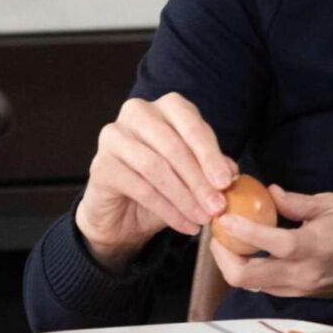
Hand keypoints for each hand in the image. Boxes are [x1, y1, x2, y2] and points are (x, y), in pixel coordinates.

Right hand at [77, 92, 234, 268]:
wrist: (122, 213)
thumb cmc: (164, 184)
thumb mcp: (195, 174)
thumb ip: (213, 168)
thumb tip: (232, 173)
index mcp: (167, 107)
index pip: (193, 126)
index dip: (211, 156)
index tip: (226, 183)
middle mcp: (137, 113)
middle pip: (174, 147)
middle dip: (199, 180)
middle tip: (217, 207)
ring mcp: (114, 136)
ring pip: (156, 168)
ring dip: (184, 197)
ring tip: (203, 218)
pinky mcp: (100, 165)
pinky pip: (140, 188)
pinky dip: (167, 210)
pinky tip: (185, 225)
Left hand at [210, 184, 332, 299]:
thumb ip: (297, 202)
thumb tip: (269, 194)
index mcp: (317, 245)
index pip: (274, 244)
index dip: (244, 233)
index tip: (223, 218)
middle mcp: (303, 273)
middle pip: (247, 277)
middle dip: (222, 256)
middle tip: (218, 233)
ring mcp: (299, 288)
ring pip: (250, 285)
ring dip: (232, 264)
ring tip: (228, 241)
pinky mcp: (297, 295)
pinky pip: (263, 286)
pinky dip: (248, 269)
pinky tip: (248, 252)